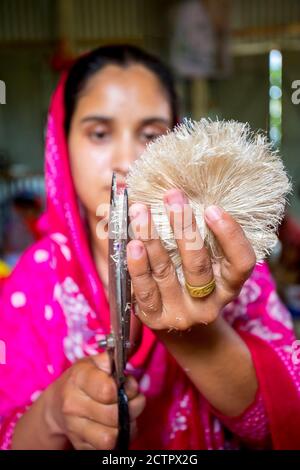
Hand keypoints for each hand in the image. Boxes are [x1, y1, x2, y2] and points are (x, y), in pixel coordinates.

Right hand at [46, 352, 144, 449]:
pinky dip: (119, 439)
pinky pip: (106, 449)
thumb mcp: (93, 363)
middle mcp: (72, 405)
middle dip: (133, 407)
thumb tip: (128, 353)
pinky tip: (118, 426)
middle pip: (113, 415)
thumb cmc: (82, 380)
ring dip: (127, 427)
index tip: (130, 385)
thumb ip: (111, 359)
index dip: (127, 388)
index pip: (107, 391)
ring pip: (110, 438)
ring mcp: (74, 428)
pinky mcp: (80, 446)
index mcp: (78, 379)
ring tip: (128, 415)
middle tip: (135, 400)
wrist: (57, 405)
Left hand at [127, 188, 255, 330]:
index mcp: (229, 284)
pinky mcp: (155, 317)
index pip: (241, 262)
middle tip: (172, 197)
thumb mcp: (206, 261)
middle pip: (198, 265)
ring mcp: (181, 313)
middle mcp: (209, 302)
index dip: (230, 236)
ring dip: (152, 238)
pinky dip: (137, 266)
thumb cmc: (191, 279)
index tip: (212, 208)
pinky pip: (144, 290)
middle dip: (184, 227)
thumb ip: (201, 233)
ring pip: (166, 273)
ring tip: (140, 212)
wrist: (177, 325)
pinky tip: (132, 244)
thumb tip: (179, 194)